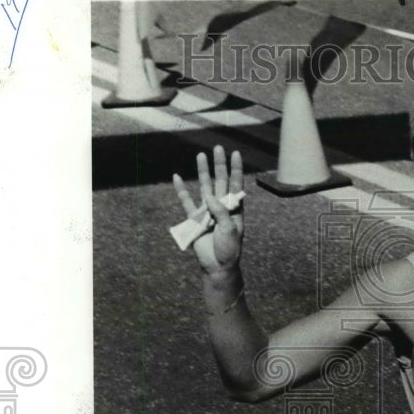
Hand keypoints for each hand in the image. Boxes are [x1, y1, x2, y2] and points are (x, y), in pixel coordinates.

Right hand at [173, 146, 243, 276]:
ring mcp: (207, 211)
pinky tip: (177, 177)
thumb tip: (208, 196)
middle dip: (219, 164)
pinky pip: (186, 201)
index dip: (236, 169)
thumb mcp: (230, 229)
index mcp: (234, 208)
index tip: (235, 153)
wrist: (217, 265)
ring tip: (201, 155)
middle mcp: (221, 206)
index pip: (236, 184)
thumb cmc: (229, 249)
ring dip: (203, 172)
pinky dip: (181, 190)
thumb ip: (220, 212)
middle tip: (217, 147)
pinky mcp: (194, 219)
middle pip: (220, 180)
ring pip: (204, 186)